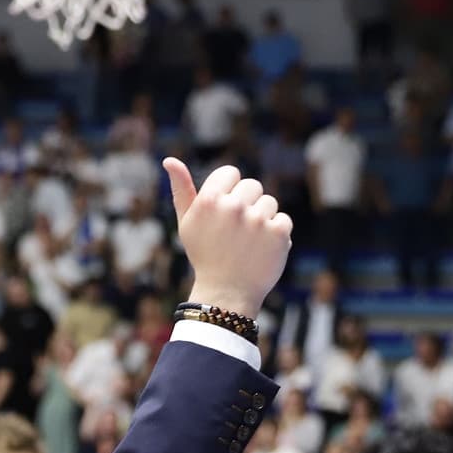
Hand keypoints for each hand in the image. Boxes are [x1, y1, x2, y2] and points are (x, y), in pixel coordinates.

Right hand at [162, 159, 291, 316]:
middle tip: (236, 231)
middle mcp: (232, 207)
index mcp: (209, 200)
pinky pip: (283, 220)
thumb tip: (170, 160)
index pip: (230, 173)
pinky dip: (276, 235)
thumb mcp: (187, 223)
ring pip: (269, 202)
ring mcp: (257, 220)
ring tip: (248, 242)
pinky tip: (261, 249)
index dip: (229, 191)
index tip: (224, 212)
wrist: (226, 293)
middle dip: (247, 204)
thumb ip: (182, 190)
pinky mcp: (278, 233)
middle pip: (252, 185)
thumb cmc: (205, 255)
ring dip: (262, 219)